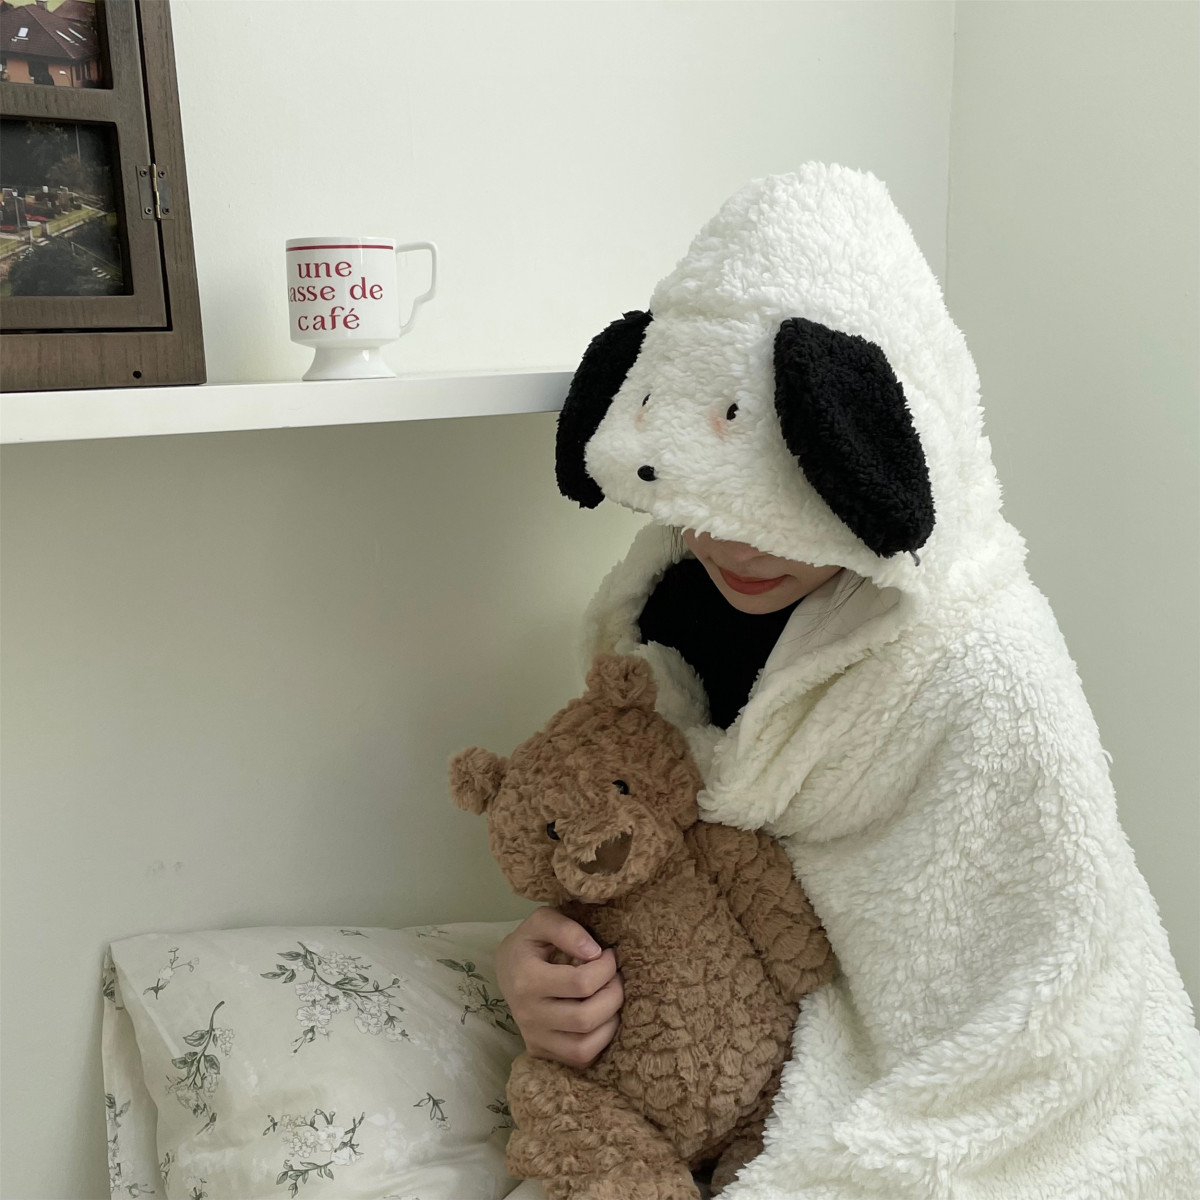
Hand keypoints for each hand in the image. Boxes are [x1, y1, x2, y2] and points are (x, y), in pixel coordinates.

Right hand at [495, 907, 623, 1067]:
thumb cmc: (530, 942)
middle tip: (615, 977)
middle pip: (585, 1018)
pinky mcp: (541, 1052)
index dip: (606, 968)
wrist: (508, 969)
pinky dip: (600, 1040)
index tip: (608, 955)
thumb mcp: (541, 921)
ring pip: (584, 1047)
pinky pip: (580, 1058)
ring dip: (610, 1021)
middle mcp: (528, 1015)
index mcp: (526, 980)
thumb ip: (566, 929)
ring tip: (610, 998)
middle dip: (613, 995)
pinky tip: (601, 1017)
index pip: (581, 983)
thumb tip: (594, 953)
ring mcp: (534, 1038)